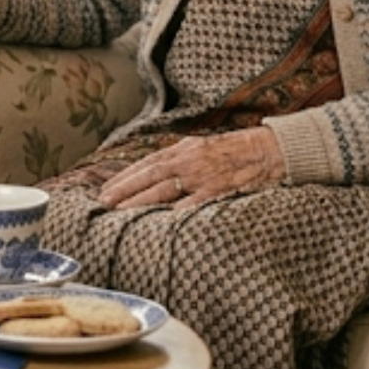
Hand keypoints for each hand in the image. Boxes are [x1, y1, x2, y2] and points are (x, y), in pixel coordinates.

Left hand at [97, 130, 285, 209]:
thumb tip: (151, 173)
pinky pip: (193, 203)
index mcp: (182, 150)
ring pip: (164, 190)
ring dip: (140, 201)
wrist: (265, 150)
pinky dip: (176, 211)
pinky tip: (160, 220)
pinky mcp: (217, 191)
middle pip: (149, 176)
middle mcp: (188, 161)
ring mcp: (202, 176)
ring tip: (120, 212)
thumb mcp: (198, 148)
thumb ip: (176, 160)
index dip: (124, 177)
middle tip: (104, 202)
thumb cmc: (230, 151)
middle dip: (124, 189)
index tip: (106, 190)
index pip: (146, 164)